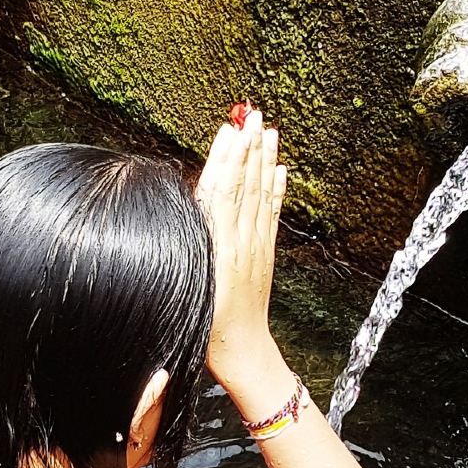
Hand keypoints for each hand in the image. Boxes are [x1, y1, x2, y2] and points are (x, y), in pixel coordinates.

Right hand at [195, 109, 287, 390]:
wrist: (240, 352)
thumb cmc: (204, 327)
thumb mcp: (187, 288)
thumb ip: (192, 249)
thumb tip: (191, 212)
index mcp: (219, 247)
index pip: (223, 192)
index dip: (227, 159)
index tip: (230, 130)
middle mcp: (241, 241)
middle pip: (245, 185)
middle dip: (248, 149)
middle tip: (254, 115)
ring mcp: (256, 246)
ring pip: (260, 194)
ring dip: (265, 161)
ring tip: (270, 132)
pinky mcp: (265, 254)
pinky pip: (272, 214)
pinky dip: (276, 189)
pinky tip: (280, 169)